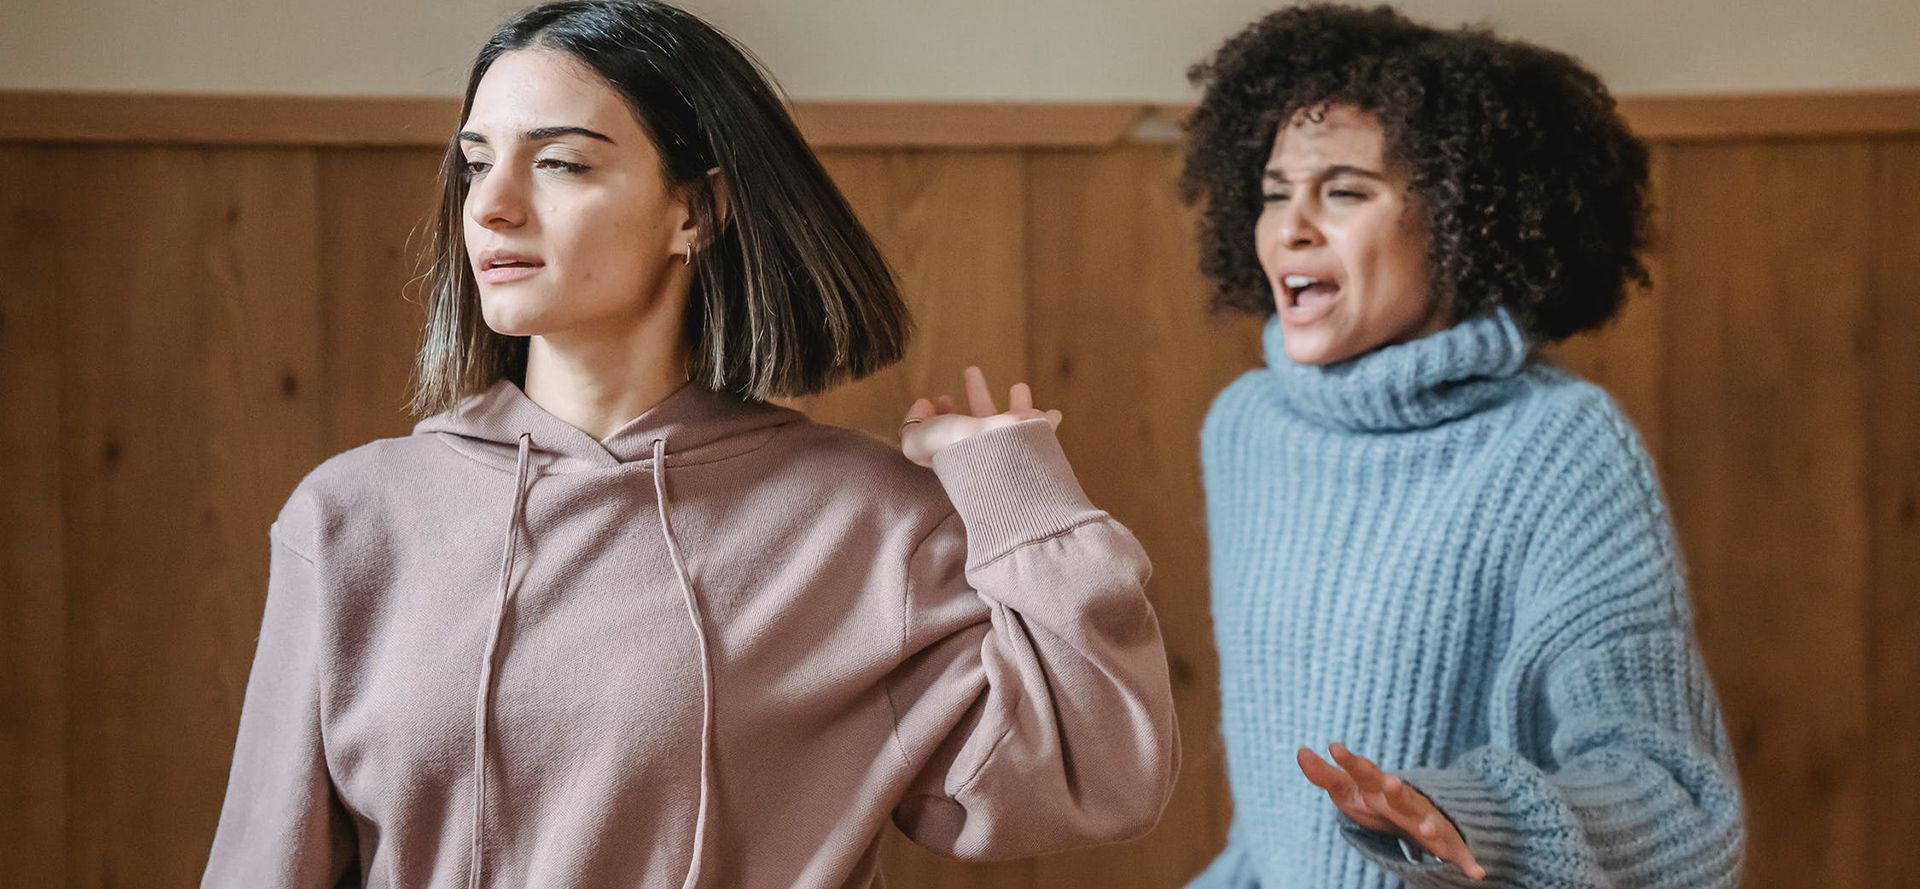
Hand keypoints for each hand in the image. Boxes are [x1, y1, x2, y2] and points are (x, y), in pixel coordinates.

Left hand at [900, 366, 1061, 467]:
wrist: (999, 462)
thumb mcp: (919, 440)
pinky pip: (1044, 429)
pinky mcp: (1036, 440)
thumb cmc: (957, 451)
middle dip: (976, 394)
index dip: (942, 413)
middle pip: (981, 418)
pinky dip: (1049, 420)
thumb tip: (923, 406)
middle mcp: (986, 448)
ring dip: (1018, 402)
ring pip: (1014, 421)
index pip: (949, 431)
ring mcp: (1012, 444)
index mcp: (958, 451)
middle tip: (971, 370)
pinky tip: (1055, 414)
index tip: (942, 397)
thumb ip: (911, 425)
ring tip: (1020, 386)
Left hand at [1298, 743, 1485, 879]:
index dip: (1349, 761)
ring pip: (1429, 822)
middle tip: (1391, 782)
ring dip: (1429, 825)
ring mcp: (1427, 819)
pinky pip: (1457, 852)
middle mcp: (1405, 800)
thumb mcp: (1348, 789)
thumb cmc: (1376, 800)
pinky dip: (1467, 862)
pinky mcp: (1445, 842)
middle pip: (1399, 795)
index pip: (1363, 771)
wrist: (1417, 812)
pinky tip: (1477, 874)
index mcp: (1379, 787)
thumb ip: (1324, 774)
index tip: (1334, 747)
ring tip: (1426, 830)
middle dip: (1396, 789)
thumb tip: (1300, 751)